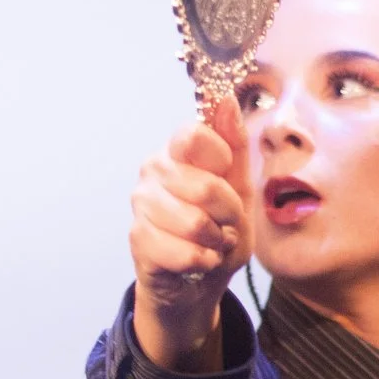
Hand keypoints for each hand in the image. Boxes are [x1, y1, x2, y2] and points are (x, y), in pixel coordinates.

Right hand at [127, 106, 252, 371]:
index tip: (224, 174)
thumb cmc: (219, 228)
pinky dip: (203, 261)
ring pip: (196, 222)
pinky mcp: (138, 238)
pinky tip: (197, 260)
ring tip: (210, 242)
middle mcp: (153, 170)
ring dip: (216, 241)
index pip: (195, 135)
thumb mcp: (240, 186)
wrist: (197, 280)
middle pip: (206, 187)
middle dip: (228, 213)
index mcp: (178, 150)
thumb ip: (234, 144)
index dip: (221, 161)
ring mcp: (141, 203)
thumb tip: (225, 98)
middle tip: (225, 221)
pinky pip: (186, 252)